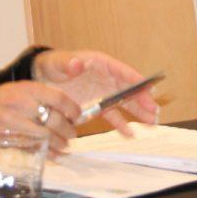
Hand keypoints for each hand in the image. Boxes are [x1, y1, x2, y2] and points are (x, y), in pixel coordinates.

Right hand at [0, 81, 81, 154]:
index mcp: (28, 88)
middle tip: (72, 135)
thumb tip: (60, 111)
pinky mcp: (8, 133)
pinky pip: (34, 144)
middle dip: (68, 130)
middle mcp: (24, 101)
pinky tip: (55, 156)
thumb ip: (35, 98)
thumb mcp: (15, 91)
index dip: (73, 109)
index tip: (78, 116)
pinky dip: (48, 152)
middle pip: (56, 118)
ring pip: (48, 133)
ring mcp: (16, 118)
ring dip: (60, 143)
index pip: (59, 97)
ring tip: (64, 146)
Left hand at [33, 49, 160, 134]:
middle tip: (155, 111)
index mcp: (101, 64)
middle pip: (129, 89)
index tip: (150, 89)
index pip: (123, 72)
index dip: (137, 80)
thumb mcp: (58, 63)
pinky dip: (120, 124)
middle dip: (143, 100)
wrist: (42, 79)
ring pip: (125, 103)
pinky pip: (112, 115)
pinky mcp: (96, 106)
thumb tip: (77, 64)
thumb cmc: (52, 65)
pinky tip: (129, 134)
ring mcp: (103, 93)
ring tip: (152, 124)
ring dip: (138, 113)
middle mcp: (106, 78)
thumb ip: (68, 64)